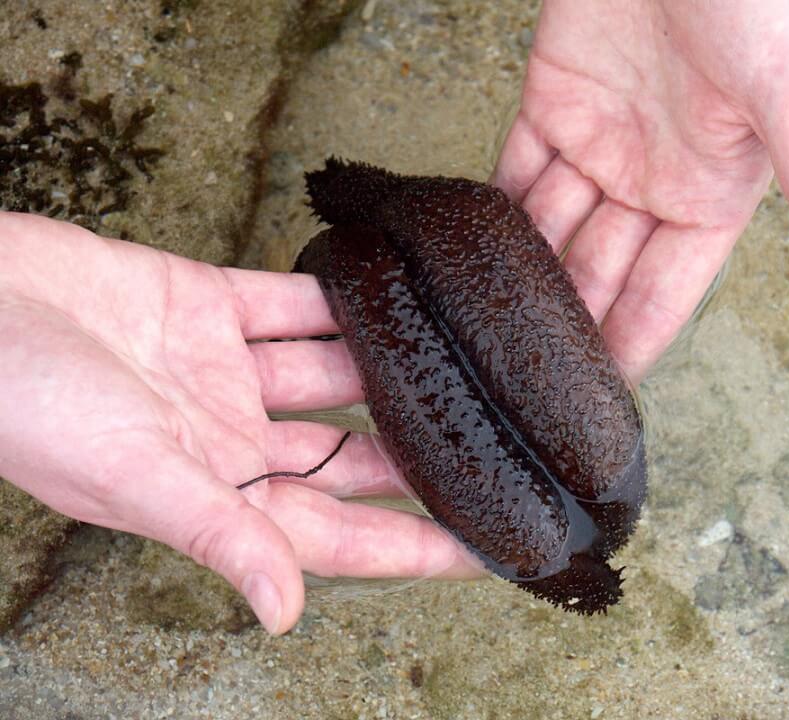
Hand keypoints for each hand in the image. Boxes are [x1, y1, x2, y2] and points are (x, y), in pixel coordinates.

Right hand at [0, 212, 479, 634]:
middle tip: (500, 449)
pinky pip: (292, 303)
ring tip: (466, 362)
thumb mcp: (130, 478)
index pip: (340, 532)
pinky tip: (394, 292)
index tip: (485, 549)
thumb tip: (285, 613)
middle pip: (350, 455)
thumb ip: (216, 536)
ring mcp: (221, 370)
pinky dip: (338, 297)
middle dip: (419, 455)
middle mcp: (230, 437)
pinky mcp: (207, 305)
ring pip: (332, 373)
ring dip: (391, 367)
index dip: (414, 544)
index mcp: (219, 493)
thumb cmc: (25, 405)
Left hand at [494, 0, 788, 382]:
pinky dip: (493, 210)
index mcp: (710, 197)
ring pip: (550, 229)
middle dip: (565, 321)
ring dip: (519, 276)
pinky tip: (468, 256)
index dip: (632, 343)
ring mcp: (597, 147)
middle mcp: (650, 183)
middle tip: (523, 377)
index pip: (663, 292)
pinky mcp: (550, 107)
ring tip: (484, 330)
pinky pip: (516, 171)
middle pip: (597, 271)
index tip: (600, 396)